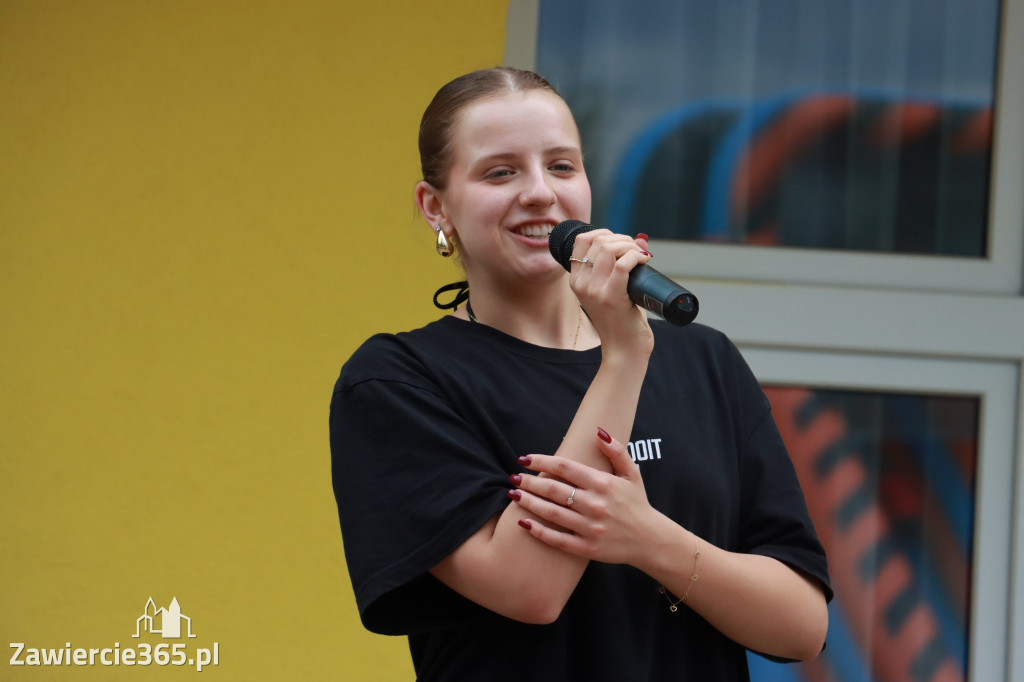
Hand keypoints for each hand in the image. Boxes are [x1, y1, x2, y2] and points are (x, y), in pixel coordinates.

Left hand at [509, 428, 660, 565]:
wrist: (650, 540)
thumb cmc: (637, 504)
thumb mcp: (632, 474)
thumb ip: (616, 451)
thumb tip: (599, 431)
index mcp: (603, 483)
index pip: (564, 467)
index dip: (541, 461)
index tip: (524, 458)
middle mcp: (595, 504)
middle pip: (553, 489)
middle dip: (529, 481)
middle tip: (514, 476)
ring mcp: (590, 528)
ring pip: (551, 513)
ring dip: (529, 502)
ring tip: (513, 493)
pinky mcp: (587, 548)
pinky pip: (557, 539)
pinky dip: (538, 531)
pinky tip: (523, 522)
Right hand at [568, 230, 652, 352]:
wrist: (624, 349)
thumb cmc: (622, 319)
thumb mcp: (607, 291)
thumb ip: (612, 268)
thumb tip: (637, 241)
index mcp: (576, 280)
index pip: (582, 240)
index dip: (604, 233)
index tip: (621, 242)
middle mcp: (581, 284)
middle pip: (598, 241)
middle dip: (622, 238)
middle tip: (636, 250)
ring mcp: (595, 291)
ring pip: (609, 248)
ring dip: (630, 246)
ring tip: (641, 256)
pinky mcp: (611, 297)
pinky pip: (622, 264)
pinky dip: (635, 257)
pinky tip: (644, 261)